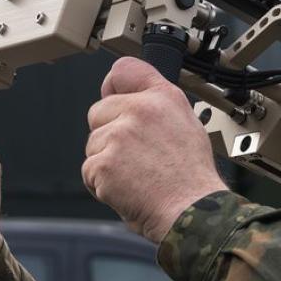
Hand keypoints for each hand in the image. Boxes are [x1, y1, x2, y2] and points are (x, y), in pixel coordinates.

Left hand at [83, 57, 228, 242]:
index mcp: (163, 97)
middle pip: (98, 112)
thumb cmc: (191, 178)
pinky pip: (89, 170)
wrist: (192, 211)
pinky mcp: (104, 162)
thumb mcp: (187, 125)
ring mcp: (119, 135)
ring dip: (106, 162)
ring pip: (92, 144)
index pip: (124, 69)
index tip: (112, 95)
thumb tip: (130, 100)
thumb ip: (157, 106)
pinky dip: (102, 184)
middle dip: (108, 134)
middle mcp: (140, 109)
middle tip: (136, 157)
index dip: (113, 86)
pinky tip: (127, 189)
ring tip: (137, 176)